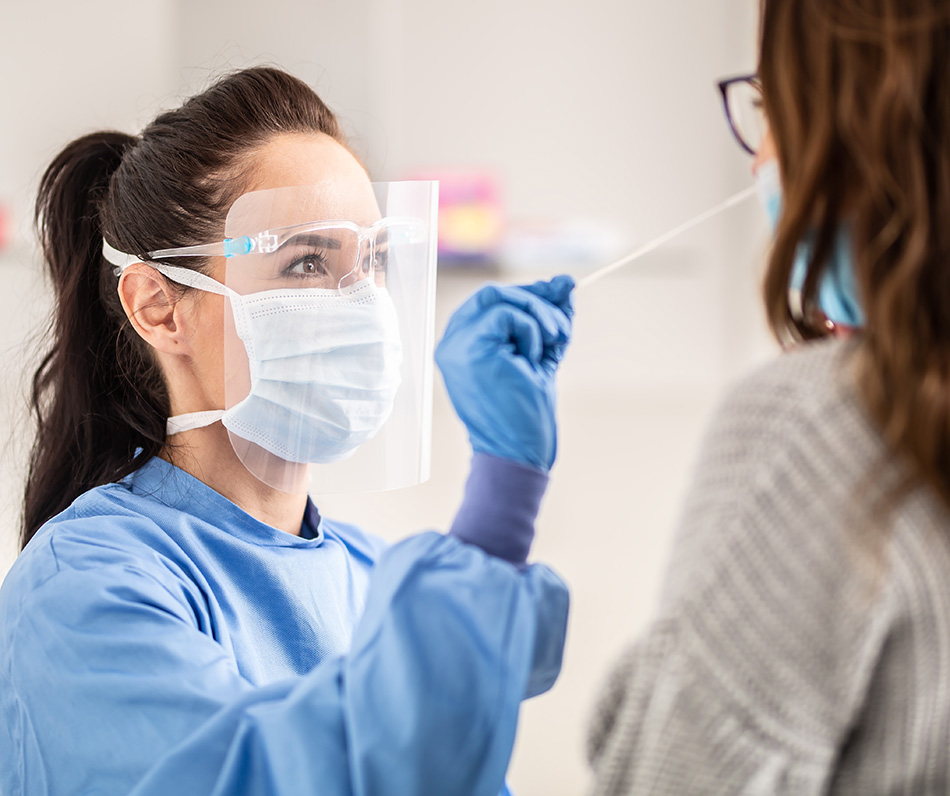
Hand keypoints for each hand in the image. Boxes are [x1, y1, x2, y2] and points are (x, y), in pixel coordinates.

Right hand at [436, 275, 574, 472]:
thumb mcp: (540, 354)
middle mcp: (451, 342)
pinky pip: (507, 314)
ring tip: (552, 346)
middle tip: (562, 326)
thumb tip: (566, 281)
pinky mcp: (470, 349)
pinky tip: (532, 361)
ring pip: (499, 297)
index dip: (528, 293)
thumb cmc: (525, 413)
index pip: (490, 301)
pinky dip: (531, 331)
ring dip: (538, 316)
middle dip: (536, 300)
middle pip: (492, 293)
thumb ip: (548, 319)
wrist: (518, 452)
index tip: (561, 293)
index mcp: (461, 344)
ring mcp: (456, 345)